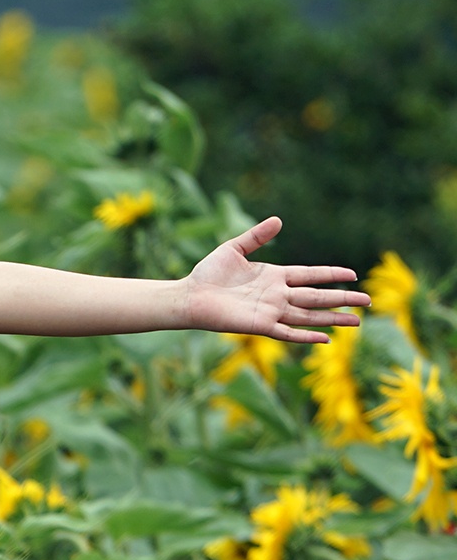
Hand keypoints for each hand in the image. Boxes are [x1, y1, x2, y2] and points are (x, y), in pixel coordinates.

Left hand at [182, 217, 368, 343]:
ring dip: (333, 319)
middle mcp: (277, 295)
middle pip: (317, 297)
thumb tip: (279, 220)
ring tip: (357, 322)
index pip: (310, 275)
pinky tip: (326, 339)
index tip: (353, 275)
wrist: (189, 295)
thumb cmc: (208, 273)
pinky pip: (288, 333)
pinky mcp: (260, 325)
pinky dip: (306, 336)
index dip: (331, 275)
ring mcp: (271, 311)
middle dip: (342, 298)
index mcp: (274, 276)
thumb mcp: (234, 248)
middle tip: (368, 301)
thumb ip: (257, 236)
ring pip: (309, 316)